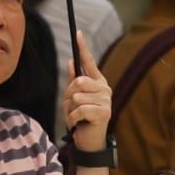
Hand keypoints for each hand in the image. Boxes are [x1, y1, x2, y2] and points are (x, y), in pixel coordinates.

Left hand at [63, 31, 111, 153]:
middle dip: (69, 96)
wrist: (89, 141)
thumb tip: (72, 60)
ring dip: (70, 109)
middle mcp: (104, 89)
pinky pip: (80, 109)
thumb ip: (74, 81)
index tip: (77, 32)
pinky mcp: (104, 112)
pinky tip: (77, 124)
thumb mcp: (74, 98)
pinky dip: (73, 118)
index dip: (83, 47)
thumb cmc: (81, 118)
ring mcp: (106, 100)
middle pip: (78, 81)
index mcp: (97, 83)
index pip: (89, 62)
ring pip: (77, 97)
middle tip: (71, 108)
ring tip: (76, 117)